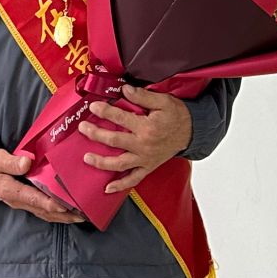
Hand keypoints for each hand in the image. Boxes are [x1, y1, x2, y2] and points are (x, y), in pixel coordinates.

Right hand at [0, 148, 83, 223]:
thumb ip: (11, 162)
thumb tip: (26, 163)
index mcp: (12, 191)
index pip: (34, 199)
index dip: (50, 203)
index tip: (65, 206)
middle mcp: (19, 201)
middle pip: (44, 211)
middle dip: (63, 214)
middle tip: (82, 215)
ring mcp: (23, 203)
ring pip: (45, 213)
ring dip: (63, 217)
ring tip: (80, 216)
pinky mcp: (26, 201)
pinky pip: (43, 210)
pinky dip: (57, 213)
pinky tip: (68, 212)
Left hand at [78, 85, 192, 194]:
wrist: (192, 132)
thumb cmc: (178, 116)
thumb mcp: (163, 101)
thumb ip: (143, 96)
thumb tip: (125, 89)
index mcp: (146, 127)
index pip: (120, 117)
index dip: (105, 111)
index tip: (93, 106)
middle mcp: (144, 145)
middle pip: (115, 140)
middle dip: (96, 134)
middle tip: (83, 128)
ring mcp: (145, 158)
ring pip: (120, 163)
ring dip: (101, 162)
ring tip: (87, 158)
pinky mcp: (148, 167)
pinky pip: (133, 179)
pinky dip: (120, 185)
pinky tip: (107, 188)